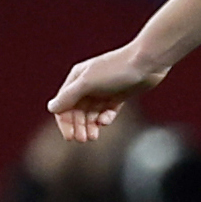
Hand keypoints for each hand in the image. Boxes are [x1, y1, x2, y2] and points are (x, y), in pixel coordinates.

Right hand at [47, 46, 168, 141]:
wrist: (148, 62)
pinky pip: (107, 111)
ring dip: (90, 125)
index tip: (70, 137)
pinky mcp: (119, 95)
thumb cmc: (116, 69)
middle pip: (77, 111)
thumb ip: (69, 96)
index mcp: (77, 78)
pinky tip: (107, 120)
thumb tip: (51, 108)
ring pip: (92, 113)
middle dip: (79, 126)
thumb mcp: (88, 82)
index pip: (64, 104)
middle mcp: (88, 84)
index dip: (65, 122)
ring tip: (94, 136)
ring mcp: (104, 90)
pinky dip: (105, 118)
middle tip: (84, 139)